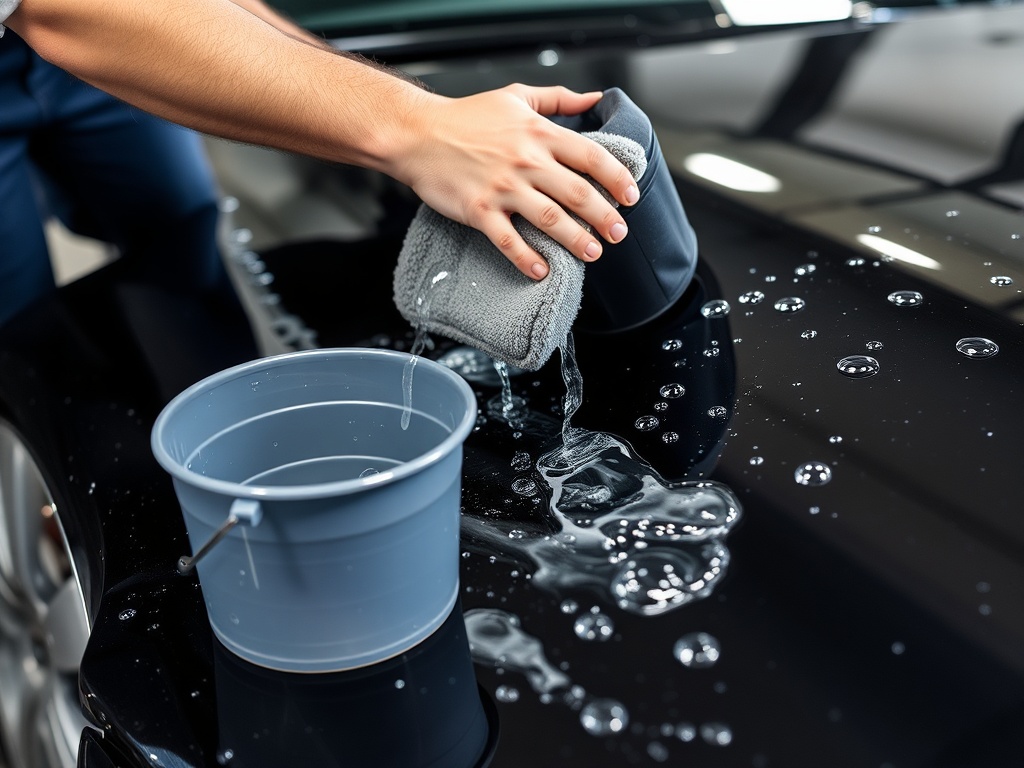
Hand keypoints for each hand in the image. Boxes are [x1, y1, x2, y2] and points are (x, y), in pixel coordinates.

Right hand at [393, 84, 639, 278]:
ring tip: (592, 253)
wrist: (416, 133)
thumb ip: (558, 98)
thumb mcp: (515, 97)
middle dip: (604, 217)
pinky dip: (526, 258)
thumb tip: (594, 99)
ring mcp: (501, 187)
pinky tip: (541, 271)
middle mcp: (525, 161)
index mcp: (538, 134)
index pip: (590, 156)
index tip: (631, 196)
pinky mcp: (478, 210)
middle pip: (577, 193)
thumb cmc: (465, 117)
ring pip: (549, 218)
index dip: (617, 178)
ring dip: (575, 239)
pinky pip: (507, 240)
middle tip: (619, 234)